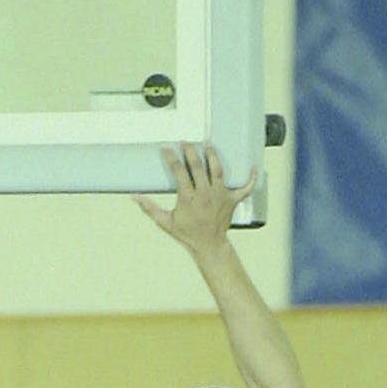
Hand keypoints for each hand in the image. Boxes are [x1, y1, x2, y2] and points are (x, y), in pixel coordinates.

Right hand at [134, 143, 256, 258]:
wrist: (209, 246)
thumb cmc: (187, 234)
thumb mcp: (165, 223)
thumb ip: (149, 208)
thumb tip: (133, 196)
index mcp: (188, 199)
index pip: (179, 172)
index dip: (172, 157)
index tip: (166, 147)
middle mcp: (205, 195)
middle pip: (199, 166)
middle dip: (191, 151)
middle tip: (185, 141)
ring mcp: (220, 196)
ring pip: (219, 170)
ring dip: (213, 155)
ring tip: (207, 142)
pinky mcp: (232, 200)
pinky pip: (245, 188)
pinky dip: (252, 178)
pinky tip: (254, 166)